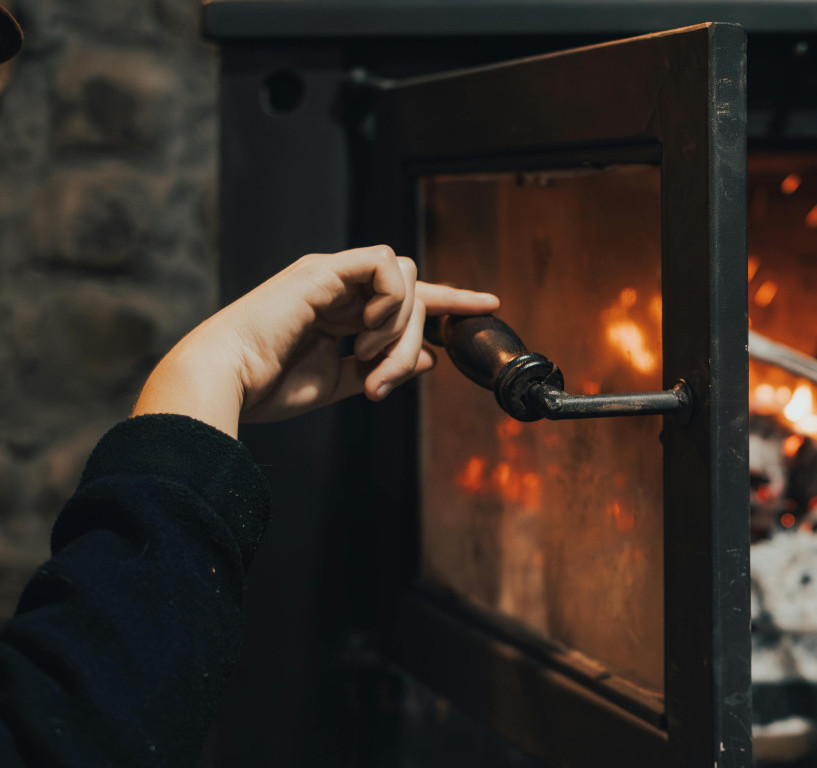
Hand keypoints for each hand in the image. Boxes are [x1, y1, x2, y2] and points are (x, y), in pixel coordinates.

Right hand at [132, 245, 498, 437]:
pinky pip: (385, 264)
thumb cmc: (266, 386)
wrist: (225, 383)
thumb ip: (381, 367)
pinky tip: (363, 332)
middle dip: (416, 338)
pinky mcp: (324, 270)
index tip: (488, 305)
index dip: (450, 299)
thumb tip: (428, 359)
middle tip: (381, 379)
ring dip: (401, 327)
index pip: (407, 296)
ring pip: (406, 277)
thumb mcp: (336, 382)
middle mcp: (339, 288)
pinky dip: (389, 301)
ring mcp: (332, 276)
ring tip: (367, 360)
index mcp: (340, 311)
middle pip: (415, 292)